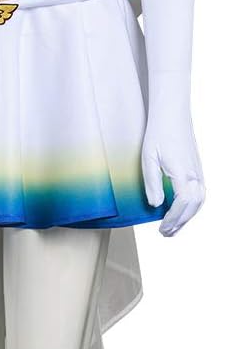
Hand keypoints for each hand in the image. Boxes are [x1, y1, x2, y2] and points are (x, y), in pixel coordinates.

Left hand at [142, 73, 204, 235]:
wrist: (172, 114)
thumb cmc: (158, 134)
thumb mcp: (148, 159)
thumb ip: (152, 184)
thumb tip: (156, 205)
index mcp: (184, 174)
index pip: (181, 205)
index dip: (171, 219)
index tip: (161, 229)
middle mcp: (195, 175)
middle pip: (192, 207)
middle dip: (179, 223)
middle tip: (165, 234)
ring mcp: (199, 172)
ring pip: (199, 202)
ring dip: (187, 217)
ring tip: (173, 227)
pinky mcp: (198, 168)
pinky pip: (199, 193)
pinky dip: (192, 207)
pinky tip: (181, 211)